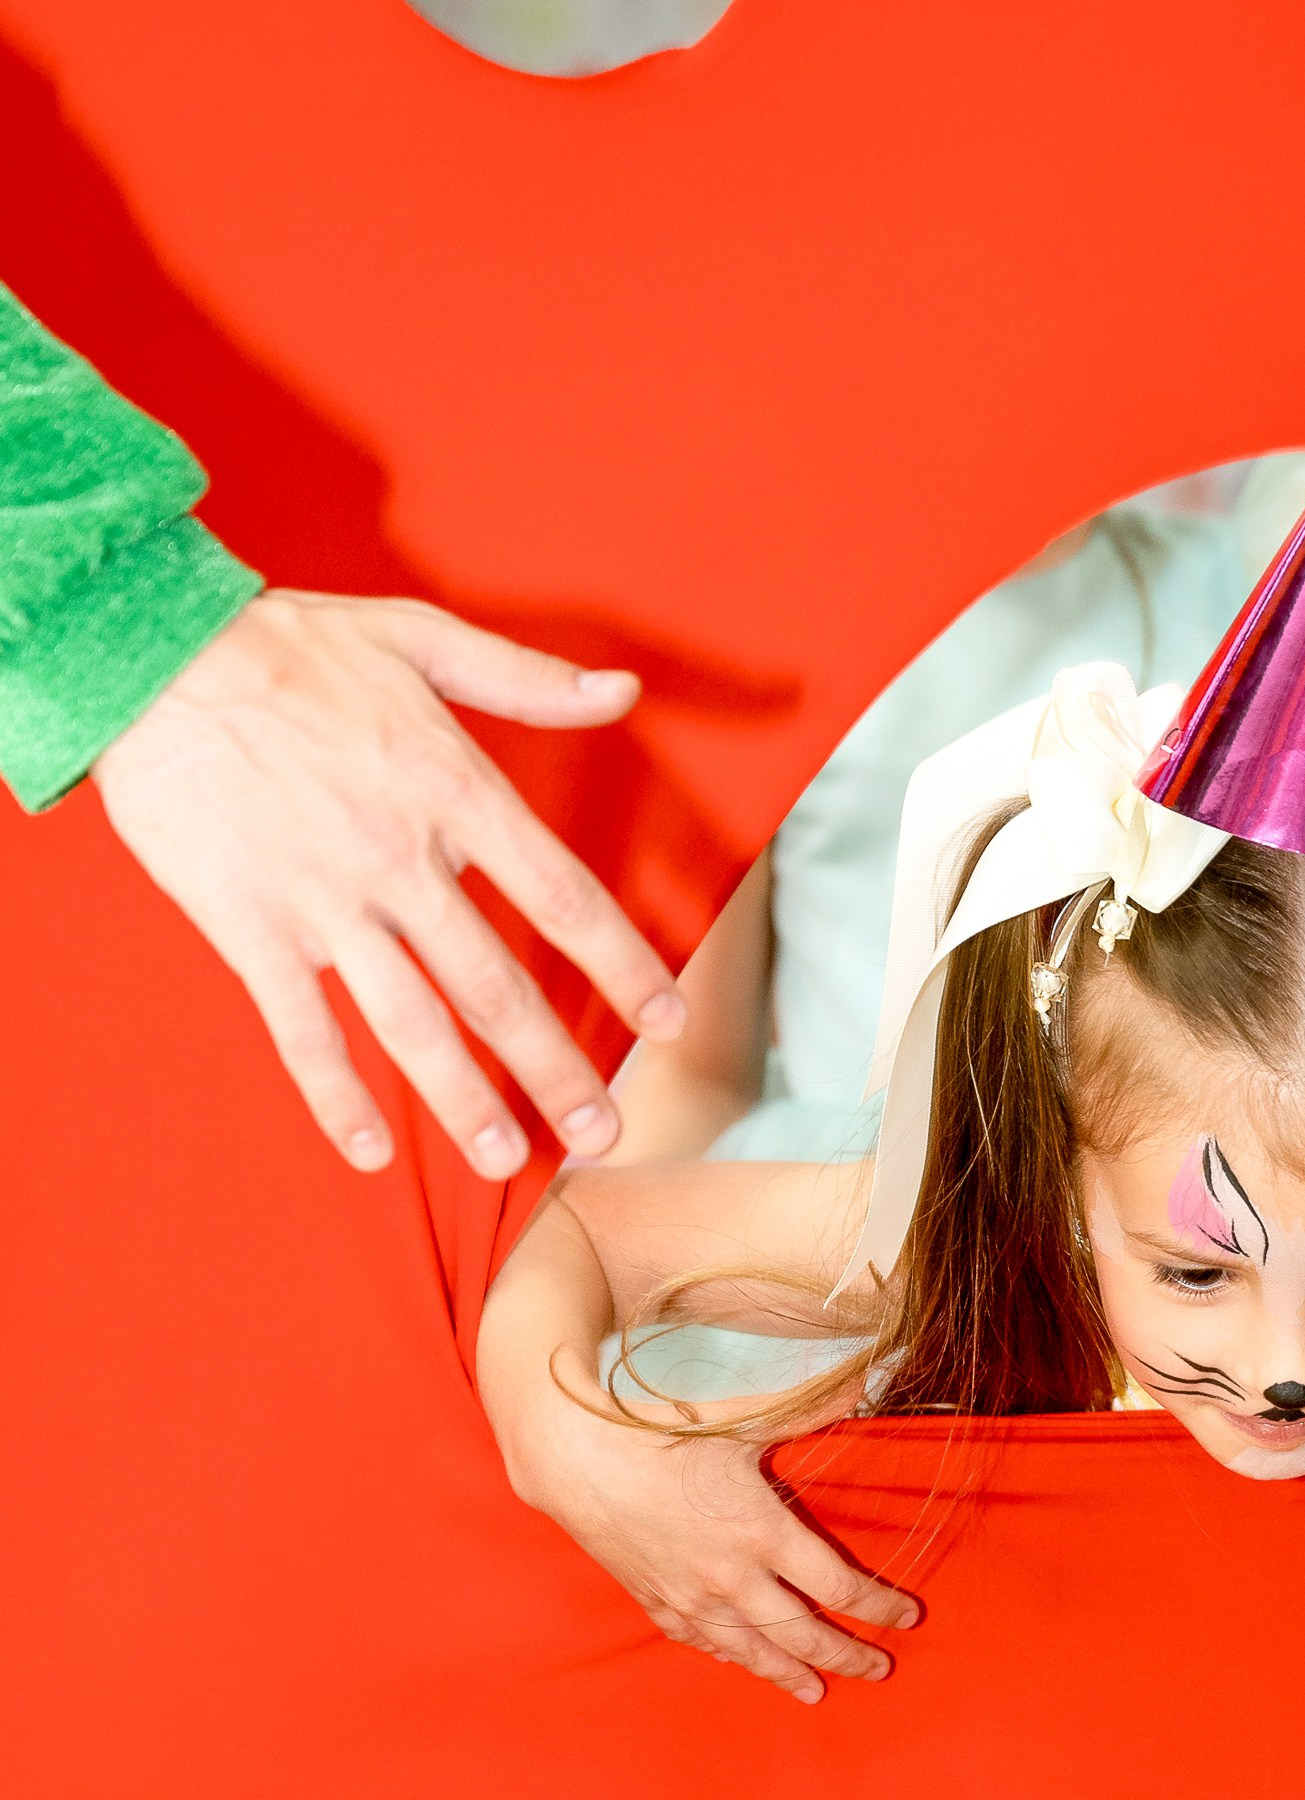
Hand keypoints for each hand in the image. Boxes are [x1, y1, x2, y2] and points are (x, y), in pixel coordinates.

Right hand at [90, 590, 686, 1176]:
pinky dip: (336, 1094)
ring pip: (412, 1023)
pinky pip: (302, 1029)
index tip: (663, 1022)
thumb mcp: (418, 636)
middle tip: (601, 1133)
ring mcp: (324, 902)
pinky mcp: (249, 928)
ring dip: (463, 1101)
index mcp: (452, 789)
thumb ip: (526, 677)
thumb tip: (623, 691)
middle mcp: (400, 859)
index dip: (622, 965)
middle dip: (556, 1068)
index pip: (562, 896)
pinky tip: (371, 1151)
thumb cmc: (284, 643)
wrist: (146, 655)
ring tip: (507, 1162)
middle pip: (498, 985)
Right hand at [504, 1387, 919, 1702]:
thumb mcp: (742, 1420)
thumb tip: (860, 1381)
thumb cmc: (660, 1429)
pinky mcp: (656, 1600)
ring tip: (819, 1691)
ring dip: (791, 1673)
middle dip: (848, 1655)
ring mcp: (692, 1596)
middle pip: (804, 1633)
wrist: (575, 1455)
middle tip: (879, 1670)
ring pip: (753, 1650)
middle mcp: (733, 1577)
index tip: (908, 1617)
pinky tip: (746, 1663)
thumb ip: (807, 1408)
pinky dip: (732, 1656)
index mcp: (764, 1534)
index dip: (879, 1607)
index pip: (840, 1588)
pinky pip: (704, 1642)